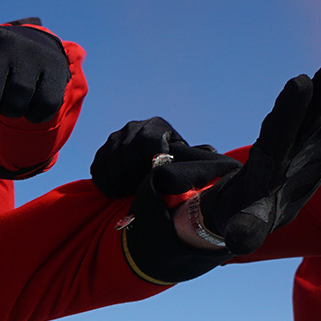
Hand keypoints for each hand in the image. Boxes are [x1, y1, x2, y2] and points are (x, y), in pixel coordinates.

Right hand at [90, 116, 237, 199]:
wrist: (156, 167)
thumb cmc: (179, 168)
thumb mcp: (190, 161)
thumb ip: (200, 160)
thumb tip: (222, 162)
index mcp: (156, 127)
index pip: (148, 142)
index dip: (152, 162)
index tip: (156, 176)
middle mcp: (133, 128)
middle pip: (126, 154)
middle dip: (135, 176)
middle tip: (145, 188)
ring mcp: (114, 139)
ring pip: (110, 163)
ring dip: (121, 182)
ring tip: (133, 191)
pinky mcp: (101, 152)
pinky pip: (98, 169)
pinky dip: (108, 185)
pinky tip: (120, 193)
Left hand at [194, 50, 320, 254]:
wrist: (255, 203)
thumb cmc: (248, 214)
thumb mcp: (245, 224)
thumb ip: (245, 229)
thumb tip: (235, 240)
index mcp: (269, 154)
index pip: (279, 128)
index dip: (289, 108)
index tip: (300, 83)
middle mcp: (292, 138)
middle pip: (310, 107)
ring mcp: (311, 135)